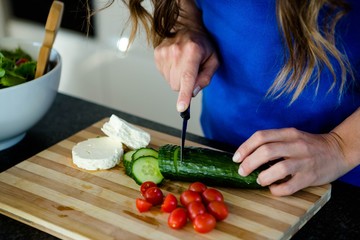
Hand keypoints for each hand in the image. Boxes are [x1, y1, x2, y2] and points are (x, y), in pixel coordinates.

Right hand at [154, 28, 218, 111]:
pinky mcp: (157, 55)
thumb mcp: (213, 59)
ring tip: (183, 64)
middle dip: (185, 85)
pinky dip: (171, 73)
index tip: (181, 107)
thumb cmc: (202, 44)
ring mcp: (164, 53)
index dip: (184, 94)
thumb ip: (206, 78)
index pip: (187, 78)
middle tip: (192, 71)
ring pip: (170, 82)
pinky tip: (176, 62)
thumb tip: (194, 92)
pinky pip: (164, 75)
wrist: (186, 25)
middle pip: (177, 85)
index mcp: (192, 52)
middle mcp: (176, 52)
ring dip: (178, 78)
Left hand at [232, 128, 351, 195]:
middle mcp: (296, 145)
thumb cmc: (309, 145)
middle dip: (249, 162)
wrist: (338, 150)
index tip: (236, 158)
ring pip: (279, 168)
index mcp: (288, 133)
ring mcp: (304, 161)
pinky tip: (273, 188)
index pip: (261, 136)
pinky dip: (277, 189)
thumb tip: (248, 155)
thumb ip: (273, 142)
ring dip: (263, 176)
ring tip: (258, 180)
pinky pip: (289, 186)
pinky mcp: (309, 177)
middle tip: (242, 171)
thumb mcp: (292, 136)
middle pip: (266, 151)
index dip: (245, 148)